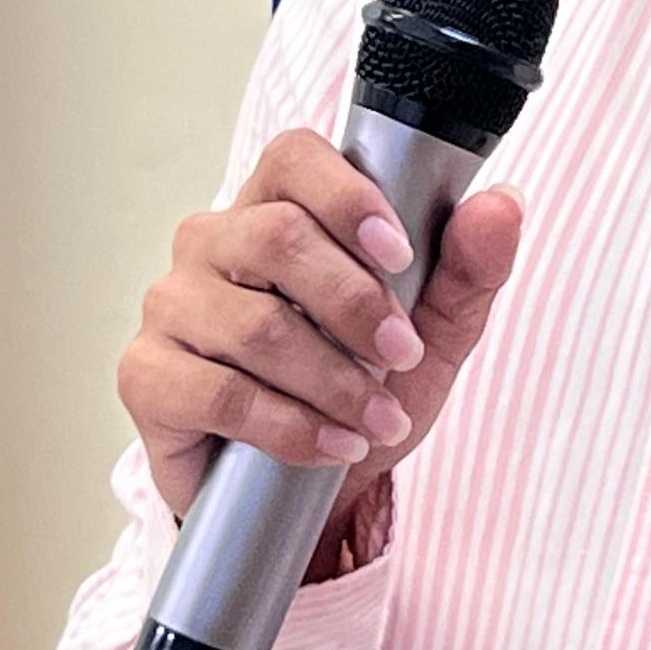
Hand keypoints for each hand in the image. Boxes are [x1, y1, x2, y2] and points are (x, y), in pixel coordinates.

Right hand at [121, 128, 527, 529]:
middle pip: (275, 238)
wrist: (306, 491)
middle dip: (355, 304)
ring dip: (333, 381)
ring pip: (253, 325)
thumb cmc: (357, 388)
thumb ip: (466, 270)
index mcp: (276, 208)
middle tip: (401, 354)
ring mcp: (172, 307)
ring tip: (378, 419)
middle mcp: (213, 244)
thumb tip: (502, 205)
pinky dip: (290, 426)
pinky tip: (331, 445)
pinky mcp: (148, 376)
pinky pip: (219, 392)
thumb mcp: (430, 335)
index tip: (400, 255)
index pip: (294, 157)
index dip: (347, 197)